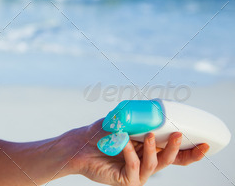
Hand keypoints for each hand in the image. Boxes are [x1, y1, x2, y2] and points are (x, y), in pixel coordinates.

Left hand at [68, 119, 208, 184]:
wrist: (80, 144)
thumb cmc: (101, 132)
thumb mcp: (122, 121)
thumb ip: (138, 116)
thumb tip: (153, 106)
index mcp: (150, 150)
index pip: (175, 154)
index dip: (191, 151)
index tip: (206, 144)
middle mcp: (147, 163)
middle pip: (171, 161)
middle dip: (177, 149)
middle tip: (178, 134)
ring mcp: (137, 173)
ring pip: (154, 164)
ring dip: (152, 149)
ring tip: (148, 135)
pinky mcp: (126, 180)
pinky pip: (134, 167)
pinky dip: (129, 153)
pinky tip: (123, 143)